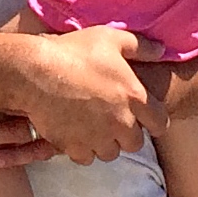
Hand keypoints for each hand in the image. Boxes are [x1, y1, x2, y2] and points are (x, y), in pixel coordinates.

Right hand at [6, 26, 161, 165]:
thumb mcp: (110, 39)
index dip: (152, 121)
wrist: (35, 72)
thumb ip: (141, 46)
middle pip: (134, 143)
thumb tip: (162, 50)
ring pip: (110, 153)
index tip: (142, 116)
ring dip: (104, 143)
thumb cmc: (74, 52)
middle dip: (126, 134)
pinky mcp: (75, 147)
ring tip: (91, 126)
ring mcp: (98, 138)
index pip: (159, 123)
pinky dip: (82, 148)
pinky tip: (74, 132)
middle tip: (111, 119)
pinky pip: (86, 157)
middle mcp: (121, 122)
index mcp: (134, 97)